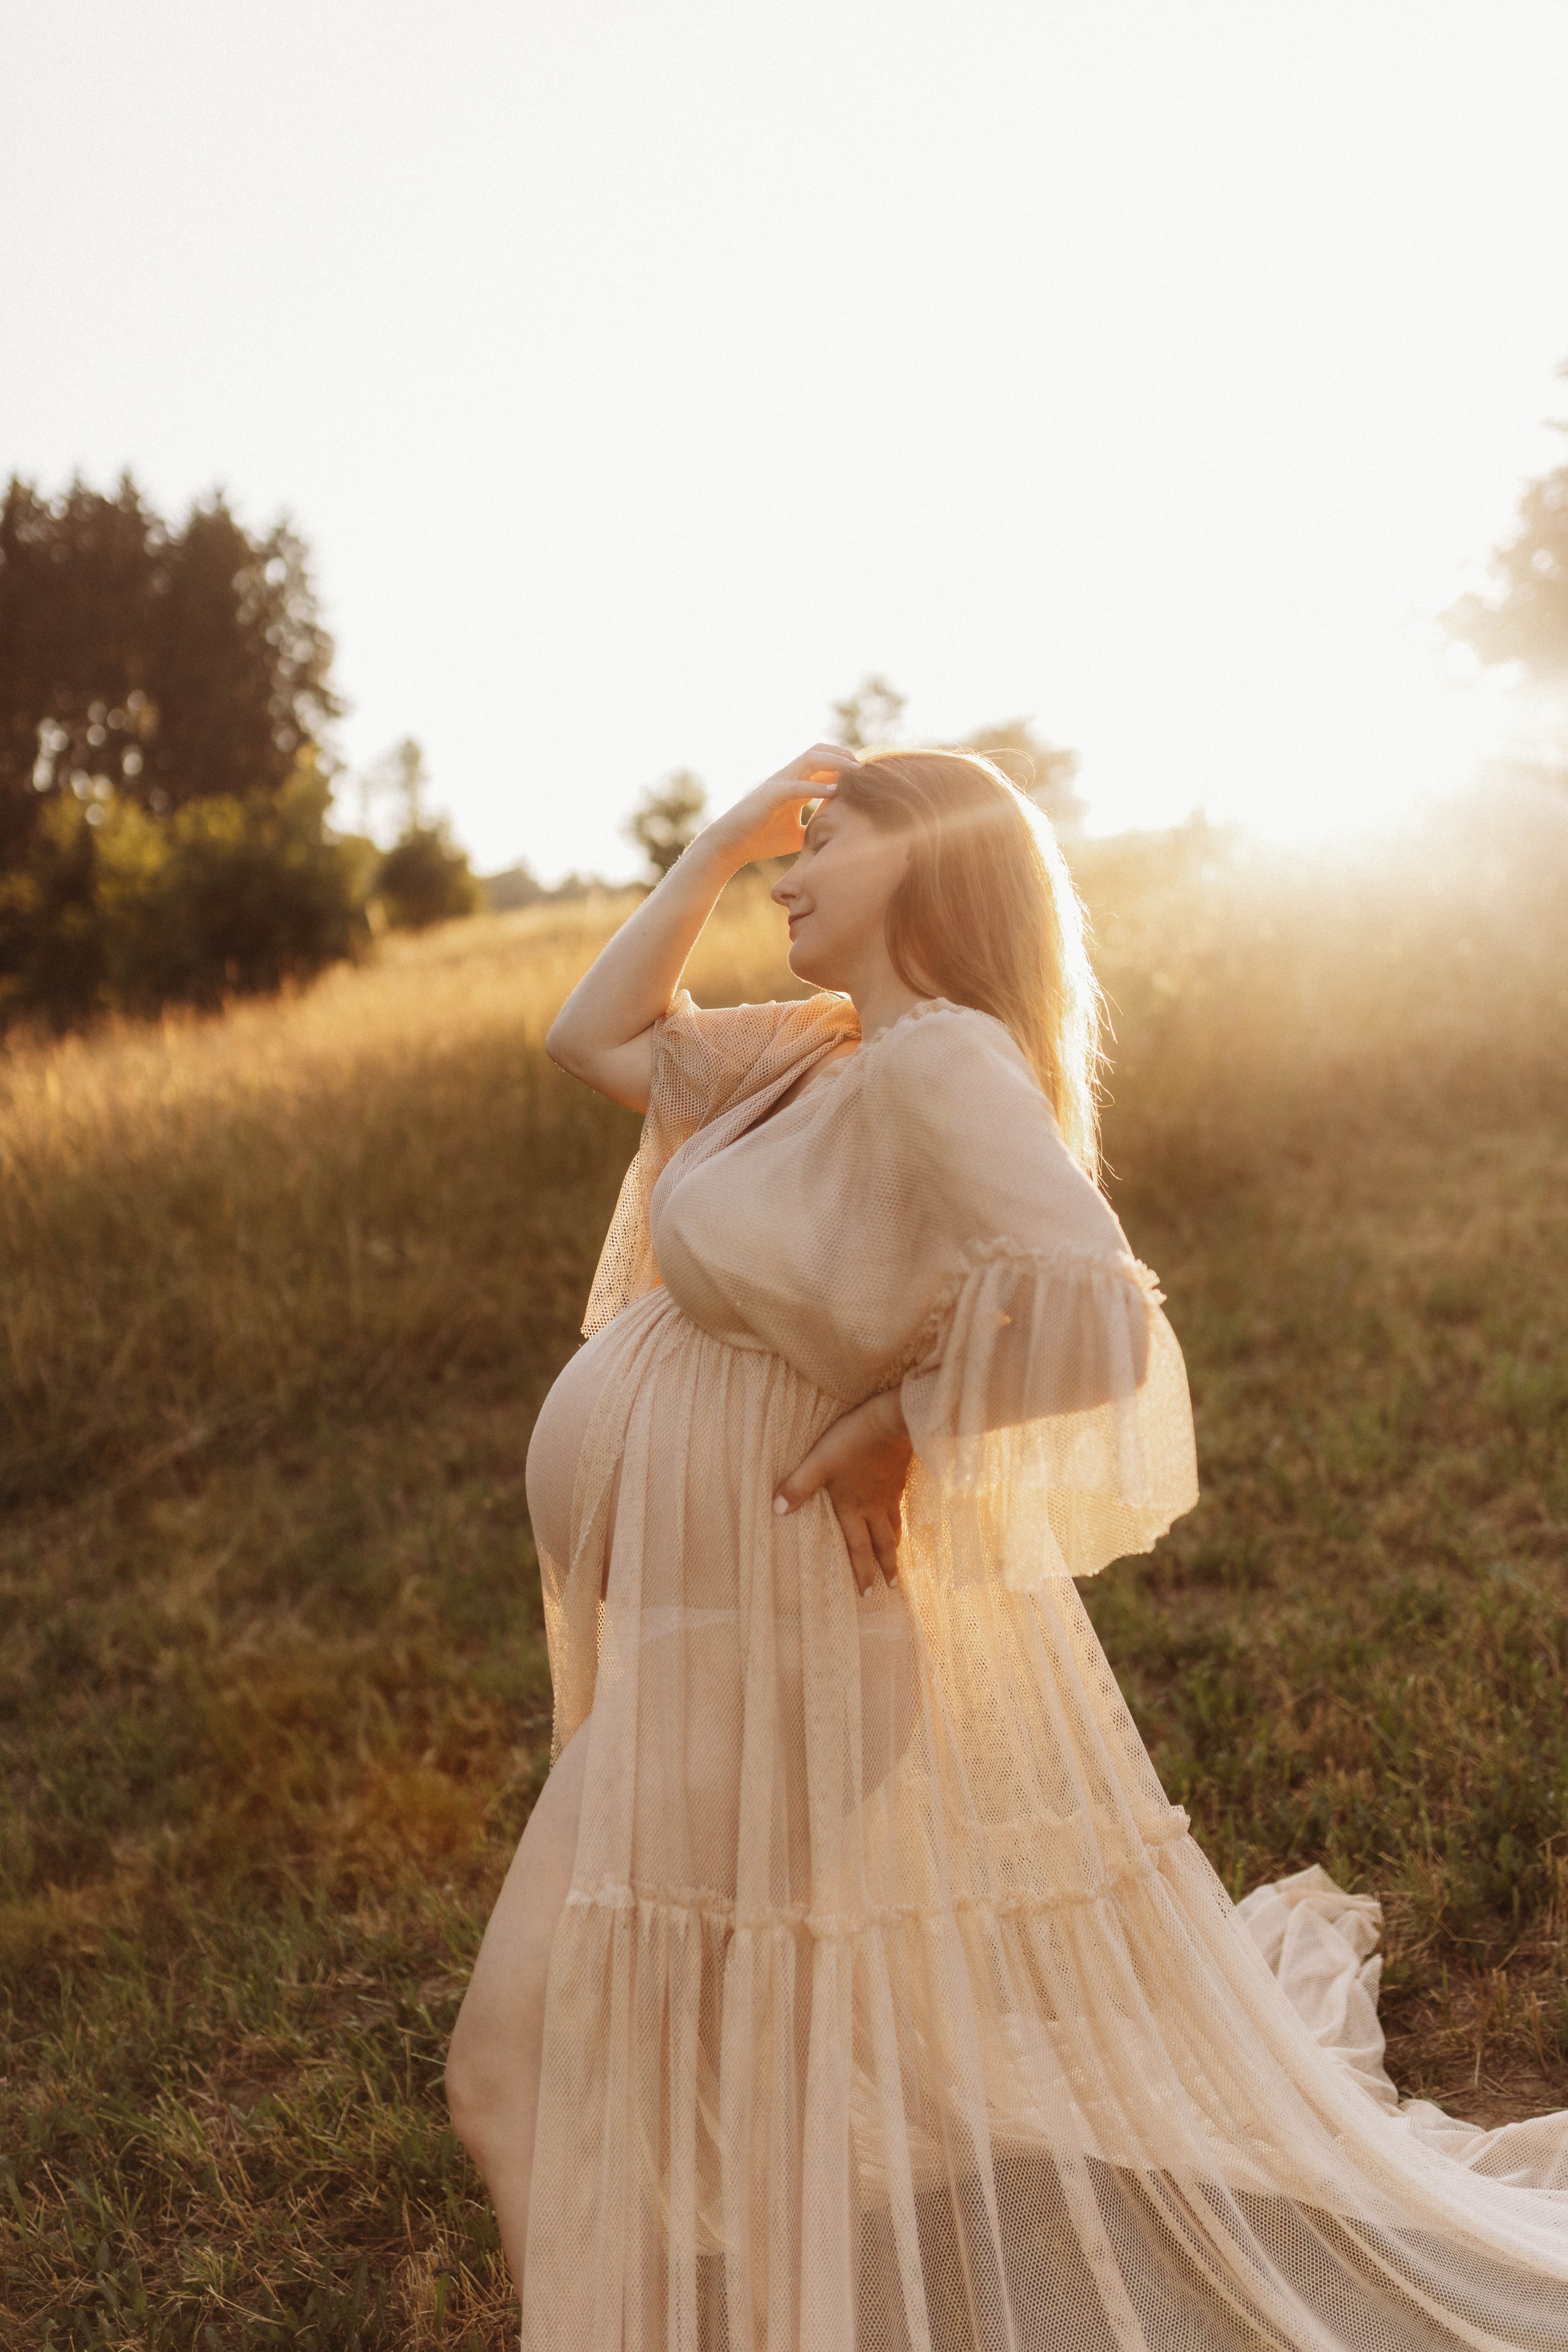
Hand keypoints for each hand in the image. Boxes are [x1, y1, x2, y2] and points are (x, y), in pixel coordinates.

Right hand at [705, 743, 859, 870]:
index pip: (824, 764)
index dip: (846, 764)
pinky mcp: (770, 794)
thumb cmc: (762, 840)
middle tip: (866, 768)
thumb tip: (842, 835)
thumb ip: (817, 827)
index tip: (867, 775)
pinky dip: (817, 787)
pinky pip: (797, 784)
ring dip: (835, 762)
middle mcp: (788, 777)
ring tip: (855, 772)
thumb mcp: (798, 834)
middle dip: (844, 755)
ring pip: (810, 758)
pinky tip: (835, 793)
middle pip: (819, 752)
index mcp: (795, 784)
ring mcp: (779, 782)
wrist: (731, 846)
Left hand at [773, 1389, 912, 1593]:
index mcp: (852, 1506)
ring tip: (898, 1559)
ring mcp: (889, 1493)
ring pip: (894, 1527)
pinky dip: (901, 1520)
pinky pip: (901, 1507)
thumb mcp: (819, 1462)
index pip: (857, 1547)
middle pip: (882, 1543)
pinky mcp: (899, 1477)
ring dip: (896, 1547)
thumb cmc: (853, 1442)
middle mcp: (873, 1506)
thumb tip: (777, 1510)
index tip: (867, 1593)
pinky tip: (901, 1517)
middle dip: (886, 1566)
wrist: (892, 1422)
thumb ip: (798, 1486)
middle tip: (892, 1587)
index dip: (862, 1571)